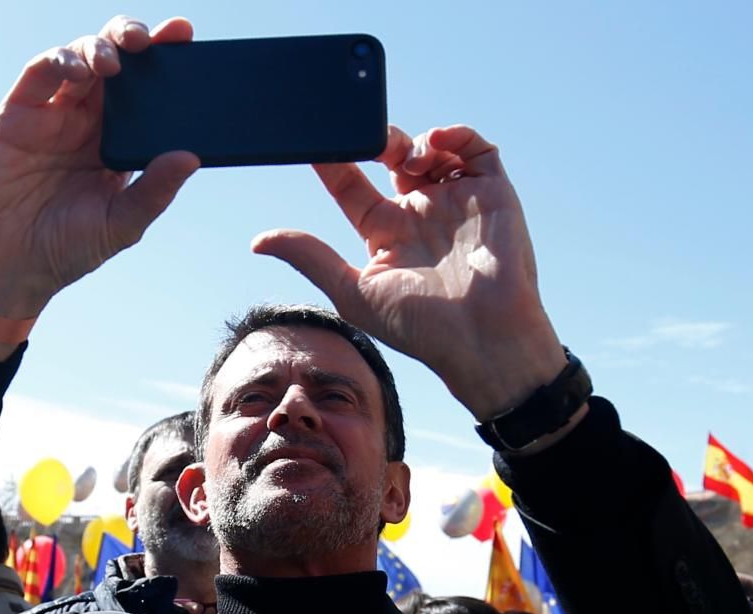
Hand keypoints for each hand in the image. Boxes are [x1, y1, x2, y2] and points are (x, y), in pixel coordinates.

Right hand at [0, 15, 199, 323]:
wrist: (8, 267)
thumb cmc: (67, 249)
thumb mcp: (121, 223)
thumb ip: (155, 190)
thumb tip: (191, 157)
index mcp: (118, 143)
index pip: (147, 92)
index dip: (165, 59)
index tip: (186, 36)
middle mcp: (88, 121)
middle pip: (116, 61)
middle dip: (132, 38)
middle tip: (150, 39)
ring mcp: (53, 114)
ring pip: (79, 57)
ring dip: (100, 47)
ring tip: (116, 62)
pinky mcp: (18, 113)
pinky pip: (40, 72)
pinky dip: (61, 61)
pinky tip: (80, 71)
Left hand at [253, 125, 565, 419]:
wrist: (483, 339)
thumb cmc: (421, 327)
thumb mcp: (353, 291)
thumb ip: (309, 257)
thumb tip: (258, 241)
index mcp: (386, 235)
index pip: (352, 187)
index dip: (334, 162)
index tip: (316, 141)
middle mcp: (420, 214)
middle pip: (391, 159)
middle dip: (377, 142)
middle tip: (368, 140)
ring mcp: (457, 202)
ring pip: (432, 149)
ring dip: (414, 139)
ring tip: (403, 154)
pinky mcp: (494, 194)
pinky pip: (478, 150)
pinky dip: (457, 134)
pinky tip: (435, 142)